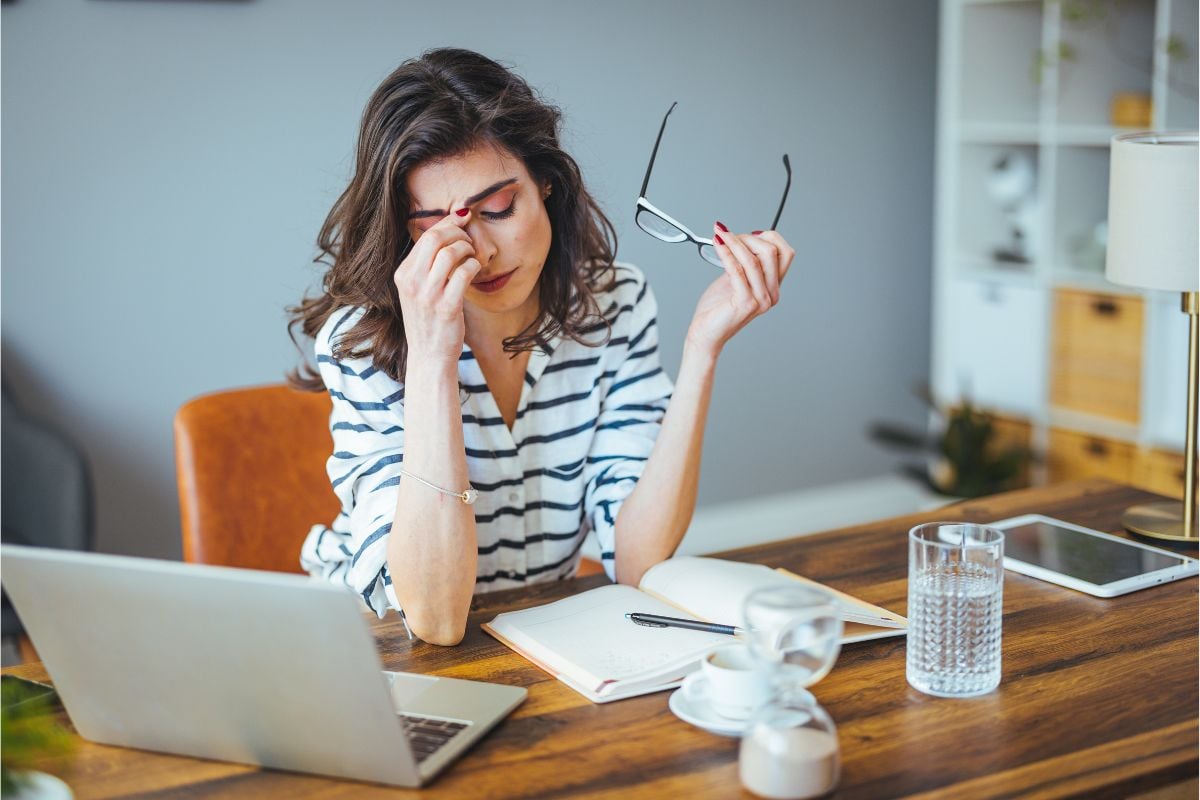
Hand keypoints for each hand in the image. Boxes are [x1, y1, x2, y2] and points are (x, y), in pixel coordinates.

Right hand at [394, 210, 482, 368]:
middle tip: (469, 239)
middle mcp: (412, 282)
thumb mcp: (417, 290)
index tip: (462, 217)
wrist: (429, 356)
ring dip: (467, 249)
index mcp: (403, 274)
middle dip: (458, 232)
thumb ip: (427, 264)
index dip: (448, 222)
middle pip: (436, 238)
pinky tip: (475, 271)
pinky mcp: (447, 307)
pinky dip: (473, 266)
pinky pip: (464, 273)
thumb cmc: (428, 320)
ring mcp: (428, 295)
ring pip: (450, 253)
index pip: (425, 236)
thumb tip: (447, 231)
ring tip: (473, 256)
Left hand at [685, 223, 795, 357]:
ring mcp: (760, 300)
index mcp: (773, 287)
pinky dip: (726, 254)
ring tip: (720, 235)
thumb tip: (744, 237)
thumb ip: (744, 262)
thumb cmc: (717, 309)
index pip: (785, 253)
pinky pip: (737, 270)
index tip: (746, 233)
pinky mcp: (745, 303)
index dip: (768, 237)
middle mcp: (771, 294)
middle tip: (728, 235)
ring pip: (753, 260)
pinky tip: (718, 245)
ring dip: (734, 242)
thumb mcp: (735, 279)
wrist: (706, 333)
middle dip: (748, 238)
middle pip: (771, 252)